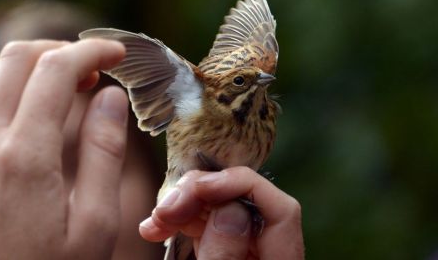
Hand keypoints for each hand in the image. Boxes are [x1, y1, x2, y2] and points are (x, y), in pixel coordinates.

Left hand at [0, 39, 127, 258]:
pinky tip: (21, 105)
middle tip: (94, 69)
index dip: (92, 52)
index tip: (118, 56)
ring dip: (28, 67)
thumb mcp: (94, 224)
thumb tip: (111, 98)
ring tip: (61, 85)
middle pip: (18, 60)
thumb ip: (103, 154)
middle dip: (62, 52)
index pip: (58, 71)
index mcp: (25, 157)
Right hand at [139, 167, 303, 259]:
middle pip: (248, 202)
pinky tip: (158, 225)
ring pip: (223, 211)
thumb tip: (229, 209)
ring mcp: (244, 252)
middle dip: (203, 194)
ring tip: (156, 217)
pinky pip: (208, 229)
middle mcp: (266, 254)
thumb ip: (225, 257)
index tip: (197, 187)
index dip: (241, 184)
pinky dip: (183, 222)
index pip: (281, 209)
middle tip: (165, 206)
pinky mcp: (224, 253)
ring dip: (185, 206)